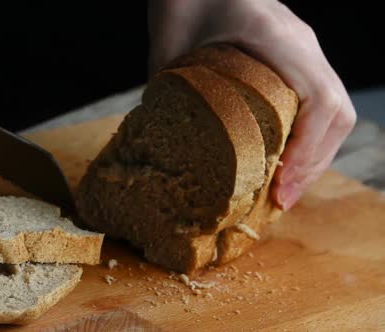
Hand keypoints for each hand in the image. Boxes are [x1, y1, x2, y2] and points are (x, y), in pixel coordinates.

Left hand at [149, 0, 355, 209]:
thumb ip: (172, 96)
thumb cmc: (179, 5)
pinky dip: (308, 139)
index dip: (307, 152)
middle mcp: (301, 43)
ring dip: (314, 156)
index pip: (321, 101)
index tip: (280, 187)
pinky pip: (319, 102)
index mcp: (276, 38)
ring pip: (335, 111)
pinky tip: (284, 162)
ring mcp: (304, 48)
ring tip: (284, 190)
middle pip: (337, 113)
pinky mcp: (296, 57)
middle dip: (312, 165)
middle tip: (280, 201)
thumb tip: (171, 151)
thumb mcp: (169, 52)